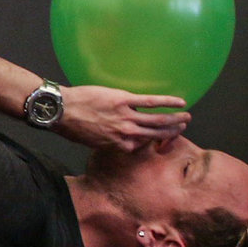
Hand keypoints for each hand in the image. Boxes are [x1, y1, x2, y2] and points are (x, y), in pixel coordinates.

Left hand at [53, 85, 189, 152]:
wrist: (61, 111)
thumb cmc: (71, 126)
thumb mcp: (90, 141)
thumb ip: (106, 140)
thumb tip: (113, 137)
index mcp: (117, 144)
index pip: (141, 145)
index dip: (153, 142)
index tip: (160, 139)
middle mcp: (126, 133)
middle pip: (155, 134)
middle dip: (171, 132)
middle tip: (183, 127)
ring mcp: (126, 117)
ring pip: (157, 120)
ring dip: (174, 119)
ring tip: (186, 118)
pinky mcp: (124, 101)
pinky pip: (151, 102)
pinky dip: (167, 101)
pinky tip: (180, 101)